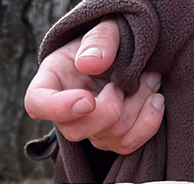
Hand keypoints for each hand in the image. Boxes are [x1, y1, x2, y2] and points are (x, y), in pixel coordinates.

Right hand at [24, 18, 164, 154]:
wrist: (131, 51)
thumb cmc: (112, 39)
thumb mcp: (106, 28)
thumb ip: (100, 40)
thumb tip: (90, 63)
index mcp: (51, 79)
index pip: (37, 104)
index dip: (59, 108)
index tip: (88, 99)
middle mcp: (65, 110)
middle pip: (75, 131)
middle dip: (111, 109)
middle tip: (126, 80)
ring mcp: (88, 127)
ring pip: (107, 138)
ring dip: (137, 109)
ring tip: (150, 79)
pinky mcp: (110, 138)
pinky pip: (126, 145)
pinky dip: (147, 124)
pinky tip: (156, 100)